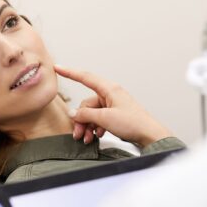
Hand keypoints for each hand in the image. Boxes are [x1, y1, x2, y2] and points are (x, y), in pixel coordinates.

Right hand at [55, 65, 172, 146]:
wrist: (149, 135)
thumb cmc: (133, 123)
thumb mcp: (105, 118)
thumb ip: (86, 115)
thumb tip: (73, 113)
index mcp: (109, 89)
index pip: (85, 77)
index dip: (70, 72)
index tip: (58, 67)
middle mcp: (110, 95)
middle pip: (86, 104)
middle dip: (81, 119)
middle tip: (79, 134)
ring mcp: (113, 105)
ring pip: (92, 113)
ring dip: (87, 126)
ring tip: (88, 139)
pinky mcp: (115, 114)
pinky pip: (99, 118)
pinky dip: (95, 128)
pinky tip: (97, 136)